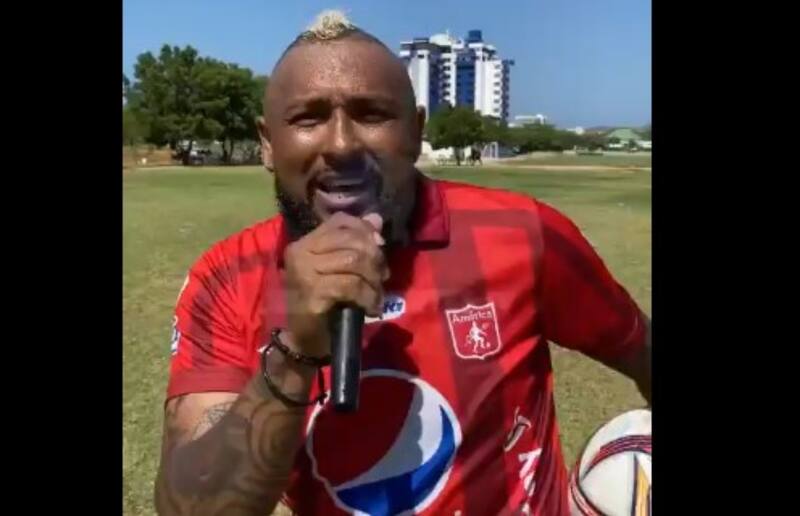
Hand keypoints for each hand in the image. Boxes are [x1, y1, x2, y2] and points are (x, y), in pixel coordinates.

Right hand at [283, 212, 387, 357]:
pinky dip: (368, 296)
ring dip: (373, 279)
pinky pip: (352, 285)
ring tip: (377, 293)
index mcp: (304, 243)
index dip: (365, 230)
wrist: (303, 341)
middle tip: (381, 277)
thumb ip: (355, 243)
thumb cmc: (322, 304)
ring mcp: (304, 273)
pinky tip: (372, 307)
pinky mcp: (313, 293)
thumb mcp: (338, 269)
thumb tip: (377, 219)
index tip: (380, 246)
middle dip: (374, 258)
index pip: (340, 222)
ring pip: (353, 260)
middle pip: (351, 241)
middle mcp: (301, 253)